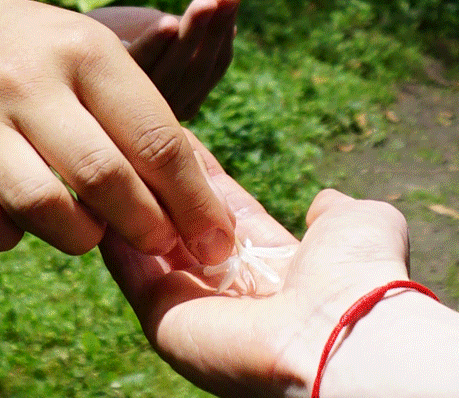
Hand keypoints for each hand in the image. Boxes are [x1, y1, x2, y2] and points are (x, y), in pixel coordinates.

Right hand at [0, 0, 237, 265]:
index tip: (215, 238)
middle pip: (104, 178)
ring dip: (81, 236)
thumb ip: (142, 118)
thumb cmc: (38, 56)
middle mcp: (27, 83)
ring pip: (43, 208)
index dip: (193, 199)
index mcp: (84, 50)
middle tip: (161, 244)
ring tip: (92, 230)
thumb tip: (202, 202)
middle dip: (146, 226)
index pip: (155, 137)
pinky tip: (23, 223)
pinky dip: (9, 237)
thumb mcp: (94, 55)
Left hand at [91, 0, 241, 119]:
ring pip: (171, 72)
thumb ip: (185, 35)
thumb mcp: (146, 34)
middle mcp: (155, 114)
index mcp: (176, 99)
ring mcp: (126, 111)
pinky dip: (153, 48)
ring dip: (193, 35)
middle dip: (212, 30)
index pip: (210, 66)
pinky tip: (168, 24)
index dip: (221, 31)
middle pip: (195, 71)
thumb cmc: (92, 46)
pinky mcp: (97, 100)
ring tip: (206, 2)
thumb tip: (230, 21)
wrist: (37, 58)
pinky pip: (133, 73)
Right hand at [104, 147, 421, 397]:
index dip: (199, 175)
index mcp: (274, 267)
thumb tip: (324, 203)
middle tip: (131, 132)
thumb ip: (333, 211)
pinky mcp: (166, 323)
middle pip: (180, 226)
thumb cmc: (359, 274)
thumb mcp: (357, 223)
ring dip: (130, 202)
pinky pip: (130, 272)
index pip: (222, 211)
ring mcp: (195, 308)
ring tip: (108, 150)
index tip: (175, 131)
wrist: (346, 328)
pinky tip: (99, 189)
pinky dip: (114, 233)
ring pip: (149, 245)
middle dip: (157, 183)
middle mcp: (231, 290)